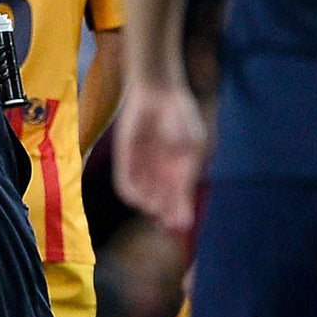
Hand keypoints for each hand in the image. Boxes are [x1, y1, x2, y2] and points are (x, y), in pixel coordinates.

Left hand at [111, 81, 205, 234]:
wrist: (159, 92)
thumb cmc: (182, 117)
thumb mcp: (193, 148)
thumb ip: (187, 175)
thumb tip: (188, 198)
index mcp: (177, 166)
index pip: (177, 197)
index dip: (179, 212)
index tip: (182, 224)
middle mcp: (158, 168)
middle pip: (160, 199)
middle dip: (164, 212)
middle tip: (168, 222)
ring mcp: (141, 163)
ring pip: (143, 193)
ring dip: (149, 204)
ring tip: (157, 209)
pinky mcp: (124, 156)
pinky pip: (125, 181)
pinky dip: (132, 192)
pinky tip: (141, 200)